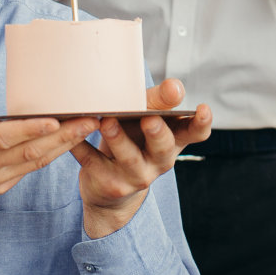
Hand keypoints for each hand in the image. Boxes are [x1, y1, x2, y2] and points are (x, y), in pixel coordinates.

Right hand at [0, 71, 97, 233]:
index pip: (2, 137)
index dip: (30, 130)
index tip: (56, 121)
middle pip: (28, 153)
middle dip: (63, 136)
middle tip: (91, 119)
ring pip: (34, 163)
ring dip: (64, 146)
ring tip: (90, 126)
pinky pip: (29, 169)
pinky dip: (51, 155)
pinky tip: (69, 139)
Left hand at [73, 79, 212, 238]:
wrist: (110, 187)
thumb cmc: (133, 138)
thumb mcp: (147, 118)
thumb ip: (158, 101)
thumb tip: (175, 87)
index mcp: (173, 140)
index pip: (195, 133)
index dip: (201, 122)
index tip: (203, 109)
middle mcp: (159, 160)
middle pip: (163, 147)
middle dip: (157, 132)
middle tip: (150, 118)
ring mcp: (135, 175)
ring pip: (129, 158)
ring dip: (118, 139)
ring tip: (107, 122)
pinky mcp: (108, 182)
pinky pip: (94, 162)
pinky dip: (82, 147)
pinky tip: (72, 136)